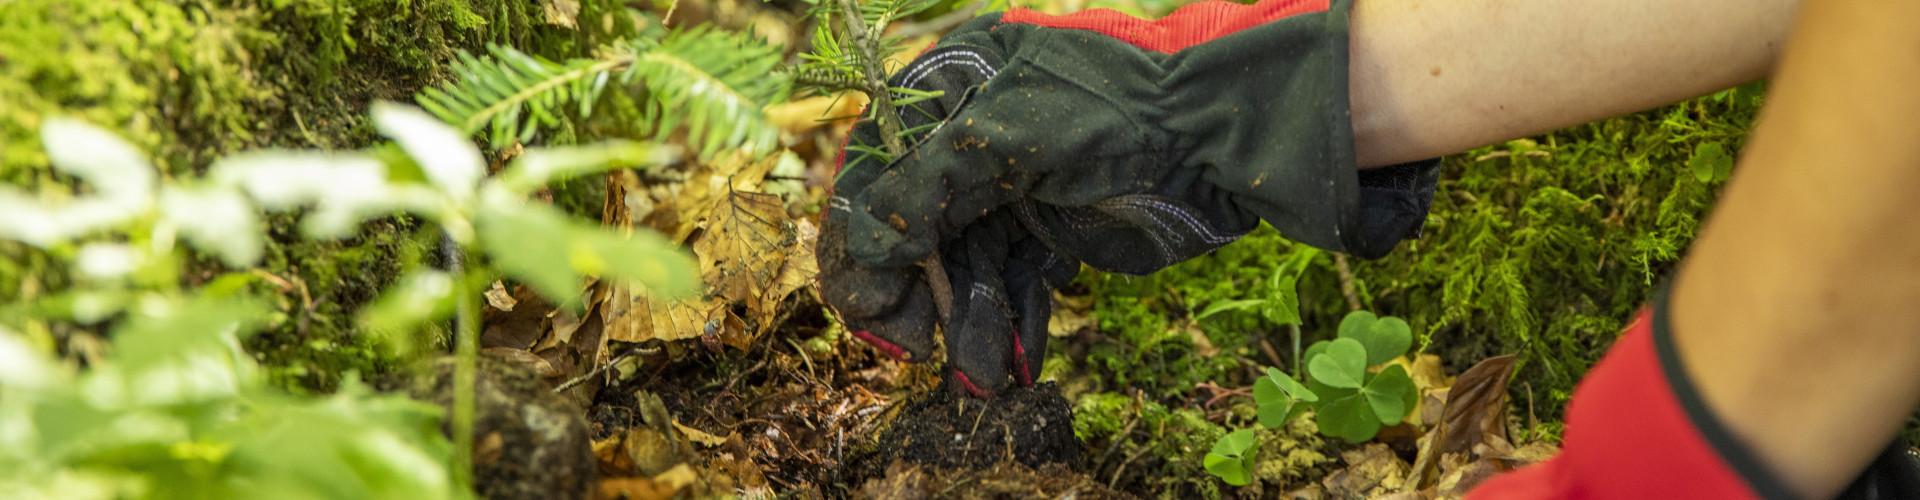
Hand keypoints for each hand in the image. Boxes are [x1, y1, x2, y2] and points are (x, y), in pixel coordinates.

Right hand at [822, 0, 1438, 396]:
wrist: (1225, 134)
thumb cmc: (1110, 111)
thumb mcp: (998, 140)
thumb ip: (918, 194)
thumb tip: (857, 254)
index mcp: (951, 83)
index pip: (878, 169)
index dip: (864, 241)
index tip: (868, 306)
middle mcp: (976, 133)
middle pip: (918, 226)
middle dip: (919, 295)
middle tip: (915, 351)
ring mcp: (1018, 183)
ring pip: (968, 264)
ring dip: (969, 323)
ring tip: (980, 374)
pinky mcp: (1057, 227)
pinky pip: (1017, 281)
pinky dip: (1012, 323)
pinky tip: (1012, 365)